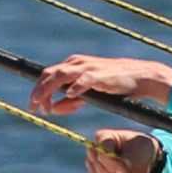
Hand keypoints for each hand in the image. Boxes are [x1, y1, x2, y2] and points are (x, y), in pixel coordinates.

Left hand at [27, 55, 171, 118]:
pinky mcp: (101, 74)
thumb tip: (52, 110)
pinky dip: (76, 85)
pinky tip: (70, 94)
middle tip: (33, 107)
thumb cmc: (112, 85)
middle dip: (39, 91)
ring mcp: (88, 67)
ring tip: (45, 104)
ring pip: (62, 75)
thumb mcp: (88, 95)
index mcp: (72, 66)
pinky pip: (86, 78)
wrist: (138, 77)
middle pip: (50, 74)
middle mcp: (77, 63)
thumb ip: (70, 102)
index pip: (47, 75)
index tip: (33, 106)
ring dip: (50, 89)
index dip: (37, 90)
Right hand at [83, 130, 164, 172]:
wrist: (143, 159)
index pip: (101, 150)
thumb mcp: (138, 151)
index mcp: (103, 137)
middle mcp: (95, 151)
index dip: (111, 162)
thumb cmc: (140, 150)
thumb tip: (124, 172)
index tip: (124, 171)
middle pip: (99, 167)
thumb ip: (130, 160)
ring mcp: (95, 166)